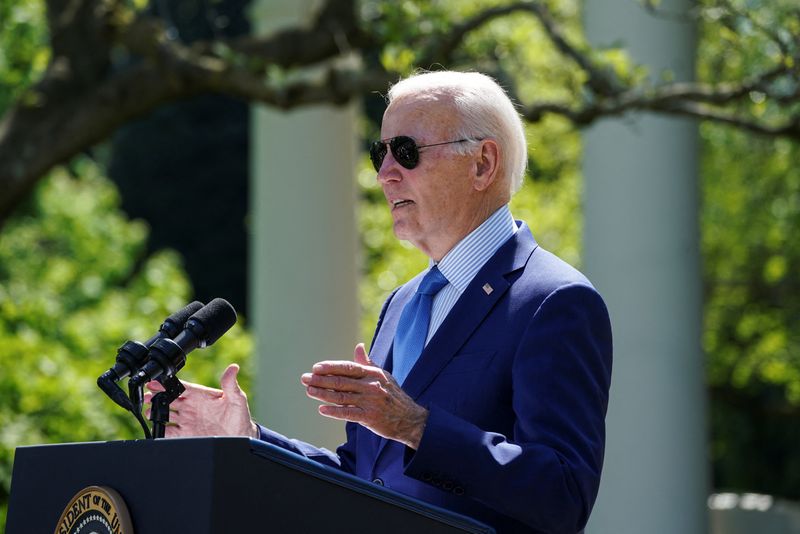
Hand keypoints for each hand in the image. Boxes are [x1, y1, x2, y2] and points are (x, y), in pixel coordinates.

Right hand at [144, 363, 256, 438]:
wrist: (241, 438)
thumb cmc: (239, 416)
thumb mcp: (237, 399)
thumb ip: (231, 384)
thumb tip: (233, 368)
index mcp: (201, 395)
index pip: (181, 387)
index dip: (167, 384)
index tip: (155, 383)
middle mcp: (192, 406)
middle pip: (169, 399)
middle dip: (156, 397)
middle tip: (147, 397)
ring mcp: (188, 420)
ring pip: (166, 414)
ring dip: (156, 412)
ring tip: (148, 412)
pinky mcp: (186, 434)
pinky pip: (169, 432)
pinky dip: (161, 430)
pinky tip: (156, 428)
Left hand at [301, 343, 428, 448]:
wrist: (410, 418)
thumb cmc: (393, 395)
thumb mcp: (383, 376)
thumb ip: (367, 363)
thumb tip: (358, 346)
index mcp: (372, 374)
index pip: (348, 367)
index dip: (331, 367)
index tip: (316, 368)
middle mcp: (371, 386)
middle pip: (341, 381)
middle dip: (320, 380)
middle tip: (305, 378)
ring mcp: (370, 402)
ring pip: (341, 397)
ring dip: (323, 394)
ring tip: (309, 391)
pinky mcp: (369, 417)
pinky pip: (348, 413)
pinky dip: (334, 411)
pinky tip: (322, 409)